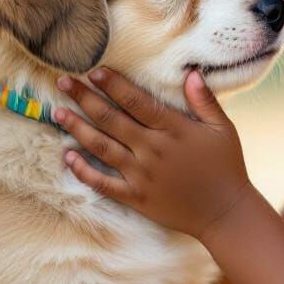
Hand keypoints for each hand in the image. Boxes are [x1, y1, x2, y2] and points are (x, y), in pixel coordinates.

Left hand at [53, 68, 254, 240]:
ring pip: (101, 147)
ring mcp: (142, 175)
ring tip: (57, 113)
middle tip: (63, 83)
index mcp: (174, 130)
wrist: (225, 212)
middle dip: (85, 99)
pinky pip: (103, 183)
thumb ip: (205, 100)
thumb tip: (191, 73)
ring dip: (77, 129)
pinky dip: (83, 171)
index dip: (114, 85)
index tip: (94, 71)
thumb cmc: (226, 166)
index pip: (137, 102)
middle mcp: (153, 150)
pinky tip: (67, 157)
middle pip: (111, 120)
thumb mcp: (223, 128)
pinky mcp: (136, 197)